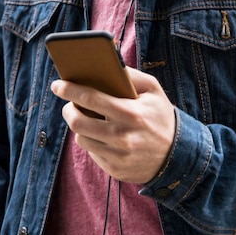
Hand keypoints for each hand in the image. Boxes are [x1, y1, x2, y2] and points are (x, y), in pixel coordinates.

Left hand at [50, 68, 175, 183]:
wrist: (177, 155)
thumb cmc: (161, 115)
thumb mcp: (153, 90)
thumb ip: (130, 75)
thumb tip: (107, 64)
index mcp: (131, 112)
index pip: (91, 98)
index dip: (70, 90)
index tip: (57, 84)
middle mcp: (122, 136)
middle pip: (78, 122)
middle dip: (68, 109)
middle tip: (68, 103)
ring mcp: (117, 156)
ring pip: (81, 138)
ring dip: (79, 126)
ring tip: (85, 117)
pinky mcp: (114, 170)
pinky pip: (92, 152)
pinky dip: (92, 140)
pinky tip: (100, 133)